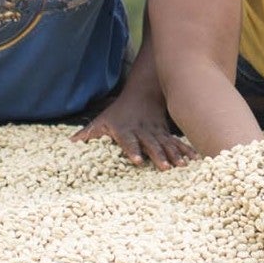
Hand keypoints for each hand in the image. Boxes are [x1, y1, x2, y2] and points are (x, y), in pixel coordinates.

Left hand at [74, 93, 194, 169]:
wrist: (142, 94)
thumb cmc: (118, 111)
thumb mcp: (101, 120)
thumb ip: (88, 133)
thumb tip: (69, 144)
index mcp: (126, 130)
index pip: (129, 141)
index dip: (133, 150)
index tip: (138, 161)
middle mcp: (143, 131)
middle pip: (151, 144)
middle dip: (158, 155)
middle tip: (164, 168)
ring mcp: (156, 132)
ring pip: (167, 144)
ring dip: (174, 155)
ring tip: (182, 166)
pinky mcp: (166, 134)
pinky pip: (177, 143)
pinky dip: (186, 151)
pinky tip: (194, 160)